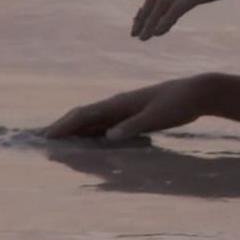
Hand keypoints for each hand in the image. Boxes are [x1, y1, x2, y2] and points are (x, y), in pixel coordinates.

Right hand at [42, 76, 208, 139]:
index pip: (85, 114)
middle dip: (63, 129)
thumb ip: (133, 126)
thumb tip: (109, 135)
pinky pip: (107, 126)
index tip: (47, 136)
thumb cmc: (178, 103)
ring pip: (94, 122)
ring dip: (76, 132)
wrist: (197, 93)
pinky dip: (93, 134)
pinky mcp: (133, 116)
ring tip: (59, 145)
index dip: (64, 125)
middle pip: (84, 117)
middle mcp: (118, 105)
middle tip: (43, 143)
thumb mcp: (157, 116)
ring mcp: (125, 110)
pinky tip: (90, 144)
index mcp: (120, 103)